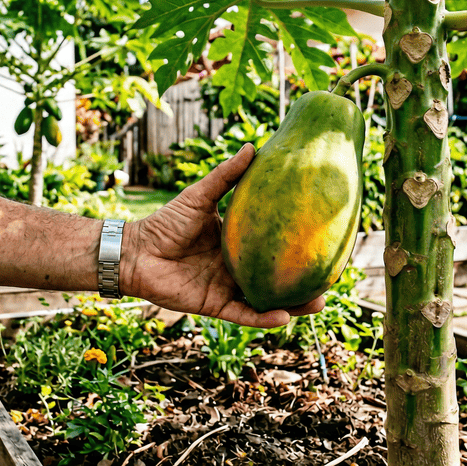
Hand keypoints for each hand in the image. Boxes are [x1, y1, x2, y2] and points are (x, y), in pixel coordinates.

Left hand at [121, 143, 324, 327]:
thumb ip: (226, 176)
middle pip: (277, 277)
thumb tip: (253, 147)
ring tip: (317, 302)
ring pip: (267, 300)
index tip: (324, 240)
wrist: (136, 251)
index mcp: (238, 242)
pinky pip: (243, 315)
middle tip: (331, 277)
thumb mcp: (201, 196)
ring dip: (292, 305)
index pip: (273, 245)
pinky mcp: (214, 306)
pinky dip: (262, 318)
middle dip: (303, 281)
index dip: (297, 246)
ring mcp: (228, 288)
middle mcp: (237, 267)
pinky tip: (283, 316)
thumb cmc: (165, 222)